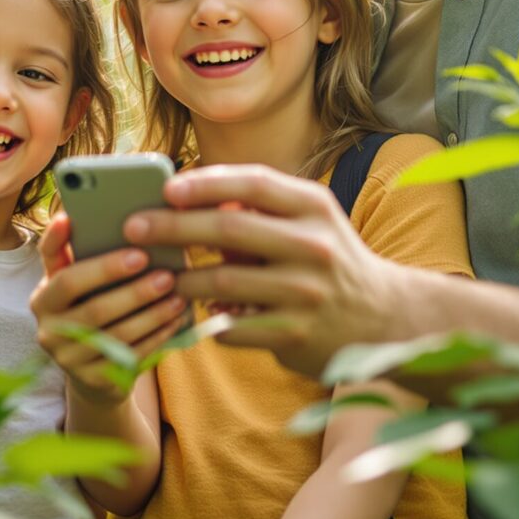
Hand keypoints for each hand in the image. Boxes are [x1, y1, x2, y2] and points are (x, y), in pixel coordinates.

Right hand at [30, 212, 186, 405]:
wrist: (92, 369)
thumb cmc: (87, 307)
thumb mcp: (75, 282)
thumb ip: (73, 252)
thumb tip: (77, 213)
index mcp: (43, 298)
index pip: (65, 278)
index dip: (93, 262)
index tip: (129, 245)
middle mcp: (49, 330)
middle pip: (94, 308)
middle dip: (133, 290)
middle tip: (166, 273)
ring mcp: (69, 360)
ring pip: (117, 335)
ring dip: (152, 313)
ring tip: (177, 294)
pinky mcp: (94, 381)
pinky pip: (131, 357)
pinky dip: (157, 336)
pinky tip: (175, 320)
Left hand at [121, 165, 401, 377]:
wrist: (385, 321)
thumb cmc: (331, 261)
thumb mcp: (310, 222)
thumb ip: (260, 209)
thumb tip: (189, 202)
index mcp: (314, 207)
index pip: (253, 183)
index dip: (205, 182)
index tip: (165, 187)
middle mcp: (313, 245)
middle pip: (228, 227)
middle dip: (172, 226)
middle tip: (133, 228)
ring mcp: (305, 293)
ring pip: (222, 282)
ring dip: (182, 279)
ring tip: (158, 276)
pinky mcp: (294, 335)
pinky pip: (231, 325)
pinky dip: (207, 319)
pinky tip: (194, 313)